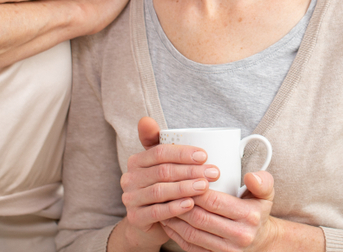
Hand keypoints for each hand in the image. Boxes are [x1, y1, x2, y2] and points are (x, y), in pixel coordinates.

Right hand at [109, 118, 219, 250]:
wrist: (148, 222)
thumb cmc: (161, 186)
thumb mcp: (160, 164)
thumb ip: (157, 141)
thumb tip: (146, 120)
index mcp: (136, 161)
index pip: (159, 152)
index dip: (183, 153)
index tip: (205, 155)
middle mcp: (129, 179)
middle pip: (162, 171)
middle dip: (190, 171)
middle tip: (213, 172)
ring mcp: (130, 199)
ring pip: (160, 191)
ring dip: (185, 188)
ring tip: (205, 186)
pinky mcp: (135, 218)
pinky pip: (157, 212)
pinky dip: (175, 207)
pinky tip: (190, 204)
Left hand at [160, 171, 277, 251]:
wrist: (262, 242)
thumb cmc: (258, 212)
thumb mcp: (266, 194)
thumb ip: (263, 181)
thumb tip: (250, 177)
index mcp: (249, 216)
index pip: (214, 201)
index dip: (195, 191)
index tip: (183, 180)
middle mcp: (238, 236)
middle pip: (200, 218)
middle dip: (180, 204)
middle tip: (167, 191)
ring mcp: (226, 251)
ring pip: (192, 234)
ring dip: (175, 219)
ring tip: (164, 205)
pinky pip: (190, 247)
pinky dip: (176, 234)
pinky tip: (169, 222)